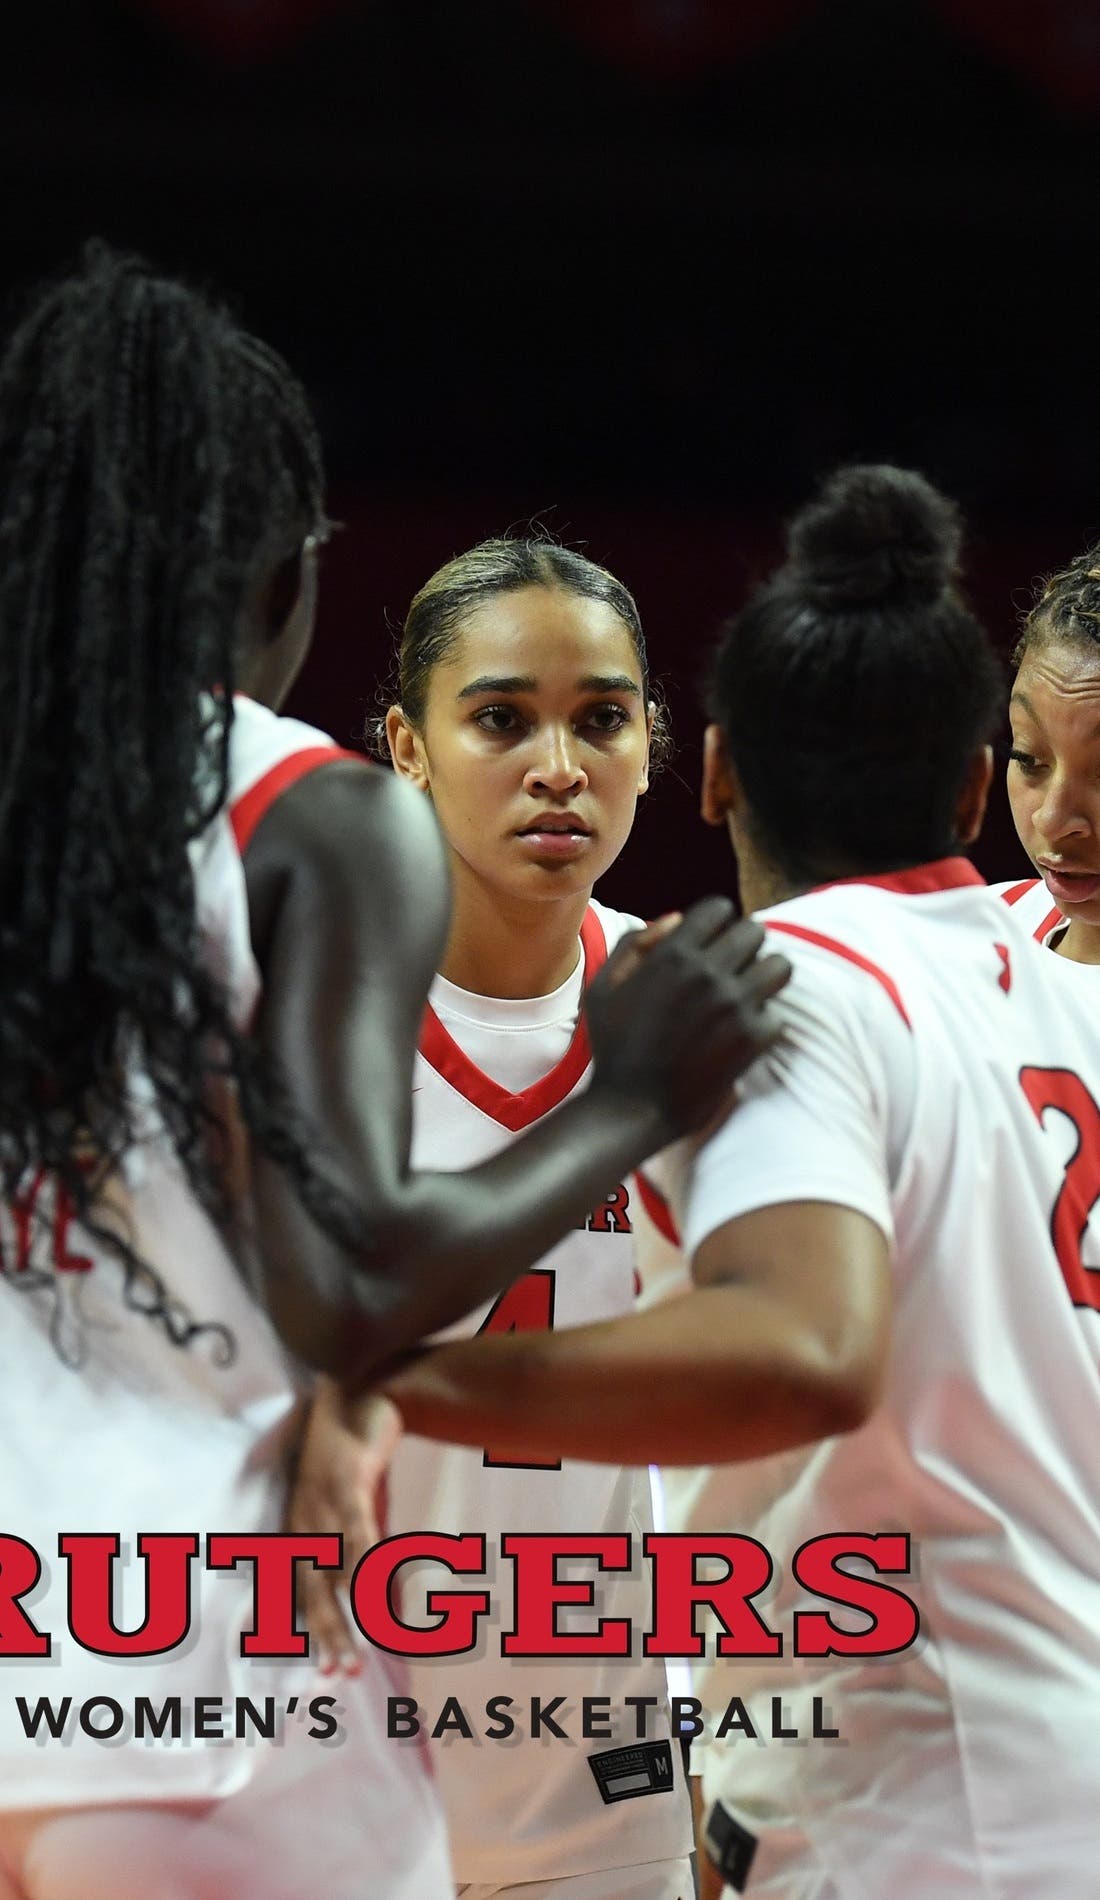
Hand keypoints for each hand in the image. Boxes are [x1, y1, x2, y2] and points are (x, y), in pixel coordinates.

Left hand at [287, 1381, 401, 1673]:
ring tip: (361, 1654)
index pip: (296, 1589)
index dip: (311, 1631)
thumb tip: (382, 1594)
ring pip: (331, 1571)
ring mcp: (320, 1501)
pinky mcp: (347, 1481)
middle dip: (326, 1635)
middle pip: (309, 1589)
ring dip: (347, 1615)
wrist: (363, 1386)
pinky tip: (376, 1596)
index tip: (322, 1673)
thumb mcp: (355, 1501)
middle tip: (341, 1677)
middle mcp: (301, 1518)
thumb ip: (361, 1544)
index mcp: (298, 1525)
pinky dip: (366, 1568)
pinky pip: (357, 1534)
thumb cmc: (358, 1451)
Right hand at [584, 897, 789, 1139]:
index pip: (719, 908)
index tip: (713, 945)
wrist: (631, 1108)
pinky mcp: (752, 1038)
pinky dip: (763, 1026)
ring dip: (766, 979)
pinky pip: (778, 1015)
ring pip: (780, 967)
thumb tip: (676, 916)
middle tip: (734, 972)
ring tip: (749, 997)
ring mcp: (733, 1004)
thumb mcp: (605, 987)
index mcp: (672, 953)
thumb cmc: (614, 1047)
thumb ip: (636, 944)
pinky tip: (741, 1037)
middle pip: (755, 931)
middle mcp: (707, 972)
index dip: (718, 925)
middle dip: (746, 949)